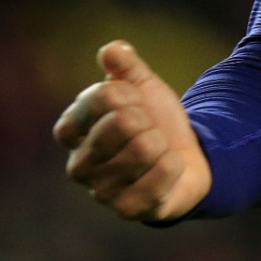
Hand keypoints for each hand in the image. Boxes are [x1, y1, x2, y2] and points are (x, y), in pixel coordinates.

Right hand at [52, 40, 211, 222]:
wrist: (188, 156)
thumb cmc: (155, 120)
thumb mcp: (143, 86)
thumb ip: (125, 66)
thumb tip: (112, 50)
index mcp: (72, 130)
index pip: (98, 97)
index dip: (128, 94)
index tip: (136, 100)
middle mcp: (78, 164)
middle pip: (121, 123)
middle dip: (149, 119)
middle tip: (152, 128)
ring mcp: (101, 191)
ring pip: (143, 149)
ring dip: (163, 144)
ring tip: (160, 149)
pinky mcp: (127, 210)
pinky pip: (157, 179)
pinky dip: (172, 167)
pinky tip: (169, 168)